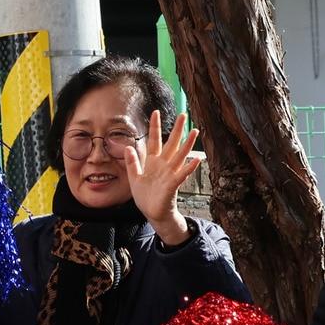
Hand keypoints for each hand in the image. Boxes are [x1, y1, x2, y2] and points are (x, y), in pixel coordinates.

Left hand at [126, 110, 198, 245]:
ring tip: (195, 131)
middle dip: (177, 130)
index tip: (156, 112)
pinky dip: (189, 167)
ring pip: (180, 156)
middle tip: (184, 114)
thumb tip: (128, 147)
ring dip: (188, 144)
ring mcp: (170, 174)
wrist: (152, 212)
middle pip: (171, 144)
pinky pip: (182, 174)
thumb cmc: (145, 196)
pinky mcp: (173, 185)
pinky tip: (196, 159)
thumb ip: (132, 163)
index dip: (155, 127)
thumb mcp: (134, 177)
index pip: (154, 140)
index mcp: (153, 162)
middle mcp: (163, 165)